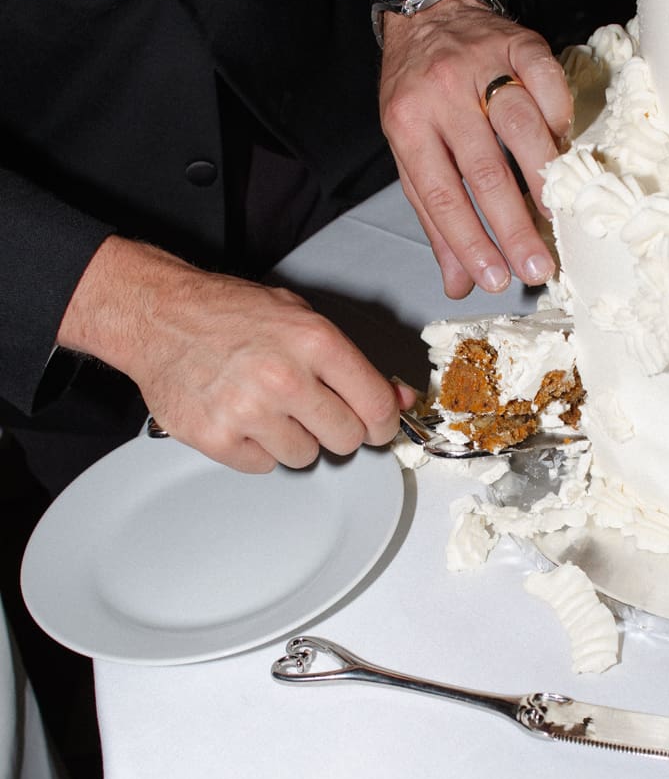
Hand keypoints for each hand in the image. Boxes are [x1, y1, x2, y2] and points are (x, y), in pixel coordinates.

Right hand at [57, 237, 413, 472]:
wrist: (158, 316)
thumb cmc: (229, 313)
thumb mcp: (301, 318)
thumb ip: (354, 362)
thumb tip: (400, 397)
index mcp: (315, 342)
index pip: (376, 406)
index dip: (383, 421)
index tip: (377, 425)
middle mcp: (285, 378)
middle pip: (347, 439)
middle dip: (338, 429)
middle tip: (314, 411)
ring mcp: (249, 412)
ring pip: (306, 457)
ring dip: (294, 439)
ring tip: (269, 407)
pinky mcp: (217, 439)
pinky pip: (263, 465)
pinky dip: (256, 448)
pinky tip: (241, 417)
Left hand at [379, 0, 572, 297]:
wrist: (426, 12)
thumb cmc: (418, 94)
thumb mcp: (409, 151)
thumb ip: (435, 218)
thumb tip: (459, 283)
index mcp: (407, 125)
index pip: (441, 197)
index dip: (469, 242)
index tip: (495, 279)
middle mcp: (442, 94)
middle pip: (484, 170)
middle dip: (512, 226)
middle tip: (536, 268)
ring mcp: (481, 65)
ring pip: (519, 124)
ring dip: (541, 176)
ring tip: (556, 217)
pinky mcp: (518, 40)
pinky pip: (546, 79)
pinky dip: (558, 114)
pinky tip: (562, 144)